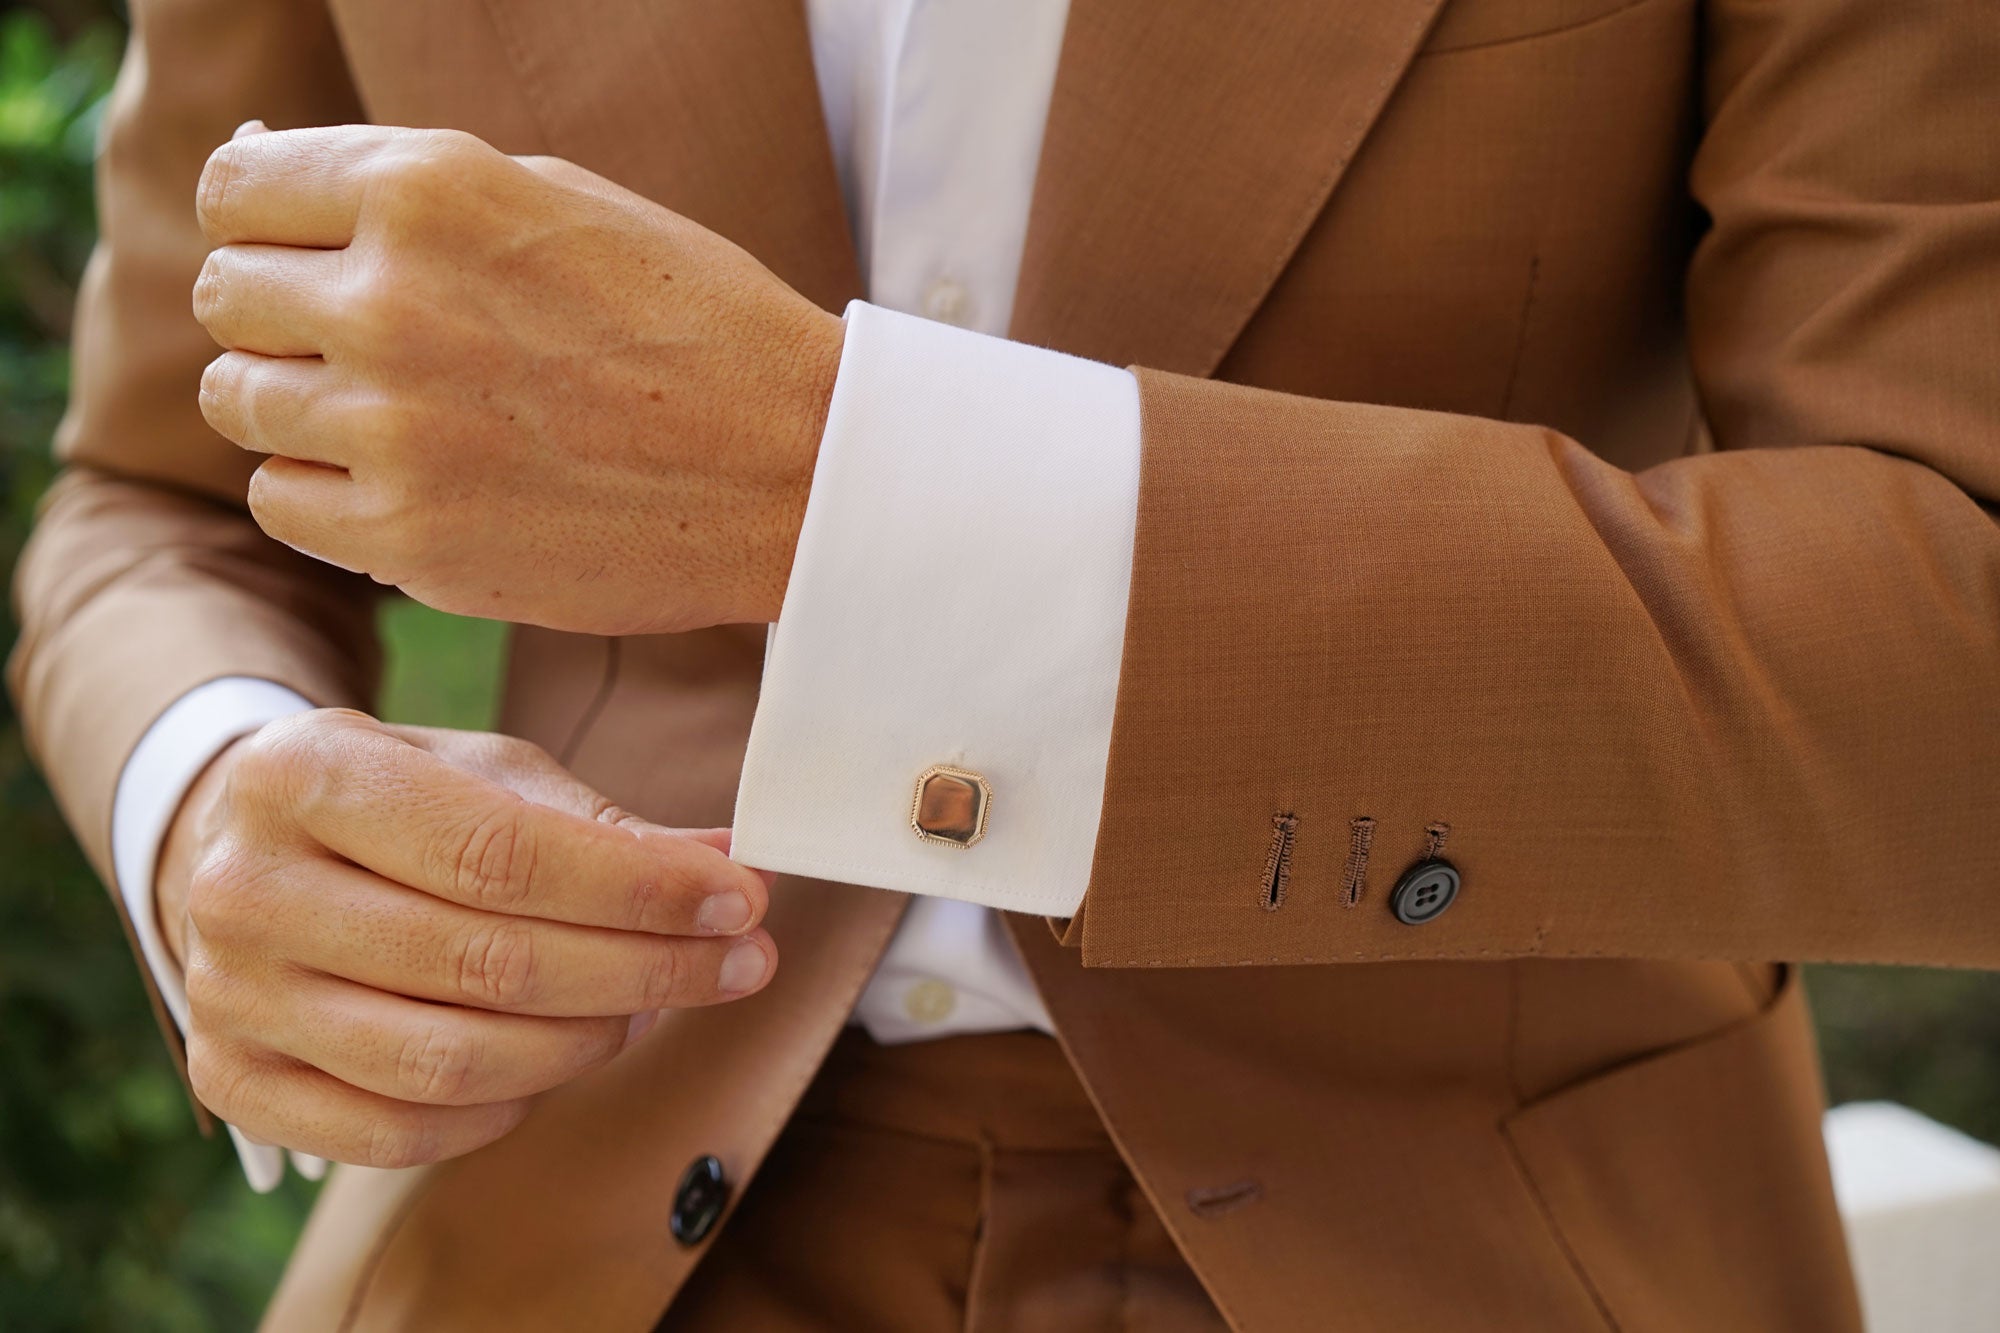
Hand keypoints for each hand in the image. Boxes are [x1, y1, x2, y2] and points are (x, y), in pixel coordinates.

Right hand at [156, 709, 776, 1168]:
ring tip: (656, 1003)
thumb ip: (600, 823)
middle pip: (488, 963)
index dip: (639, 888)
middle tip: (740, 960)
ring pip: (452, 1060)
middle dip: (646, 968)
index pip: (501, 853)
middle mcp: (248, 889)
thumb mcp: (482, 772)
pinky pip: (401, 1131)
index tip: (741, 898)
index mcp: (305, 774)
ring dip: (589, 1042)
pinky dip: (507, 1107)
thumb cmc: (392, 802)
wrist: (238, 848)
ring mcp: (231, 996)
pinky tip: (563, 1056)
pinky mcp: (235, 1083)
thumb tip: (732, 866)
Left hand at [191, 123, 843, 635]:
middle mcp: (392, 301)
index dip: (265, 221)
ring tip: (398, 418)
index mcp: (429, 190)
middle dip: (284, 315)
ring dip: (299, 406)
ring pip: (239, 402)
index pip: (236, 186)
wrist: (800, 470)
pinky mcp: (409, 538)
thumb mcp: (560, 201)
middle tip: (374, 346)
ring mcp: (394, 428)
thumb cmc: (693, 323)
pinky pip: (282, 503)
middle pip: (228, 295)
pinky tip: (411, 483)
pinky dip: (328, 494)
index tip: (309, 255)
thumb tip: (255, 169)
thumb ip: (406, 187)